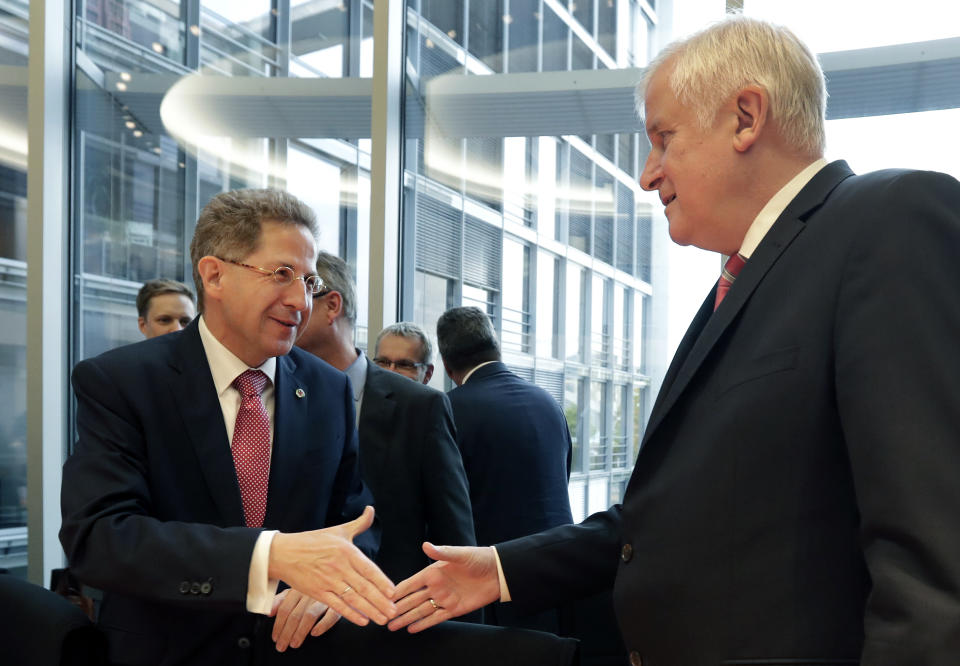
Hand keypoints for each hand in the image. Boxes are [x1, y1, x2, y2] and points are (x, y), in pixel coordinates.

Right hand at [268, 505, 395, 625]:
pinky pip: (337, 606)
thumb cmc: (313, 541)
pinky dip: (350, 614)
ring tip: (383, 619)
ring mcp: (328, 581)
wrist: (284, 553)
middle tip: (393, 612)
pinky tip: (362, 621)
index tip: (393, 593)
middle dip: (381, 601)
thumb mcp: (338, 530)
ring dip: (370, 610)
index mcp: (347, 551)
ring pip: (353, 598)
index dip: (382, 582)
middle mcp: (339, 567)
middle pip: (364, 587)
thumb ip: (359, 523)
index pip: (369, 569)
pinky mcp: (317, 592)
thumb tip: (371, 510)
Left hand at [270, 589, 340, 651]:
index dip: (278, 625)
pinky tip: (314, 633)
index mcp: (298, 589)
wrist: (338, 583)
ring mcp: (324, 598)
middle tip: (282, 645)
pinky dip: (322, 625)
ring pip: (309, 615)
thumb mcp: (296, 591)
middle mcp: (310, 593)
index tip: (275, 637)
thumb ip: (281, 600)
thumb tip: (269, 612)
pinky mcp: (338, 605)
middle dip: (286, 633)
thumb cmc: (314, 589)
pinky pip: (330, 615)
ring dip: (300, 632)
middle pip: (295, 614)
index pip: (285, 608)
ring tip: (294, 643)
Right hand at [387, 542, 500, 632]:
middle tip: (381, 617)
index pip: (410, 584)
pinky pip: (436, 618)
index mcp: (433, 572)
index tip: (382, 598)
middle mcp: (436, 586)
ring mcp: (444, 599)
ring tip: (392, 626)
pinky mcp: (454, 609)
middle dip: (397, 608)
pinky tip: (411, 629)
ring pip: (420, 611)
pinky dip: (423, 624)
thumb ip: (442, 553)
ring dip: (406, 618)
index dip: (397, 591)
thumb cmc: (478, 559)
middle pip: (412, 600)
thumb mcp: (460, 554)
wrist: (498, 573)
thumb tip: (425, 545)